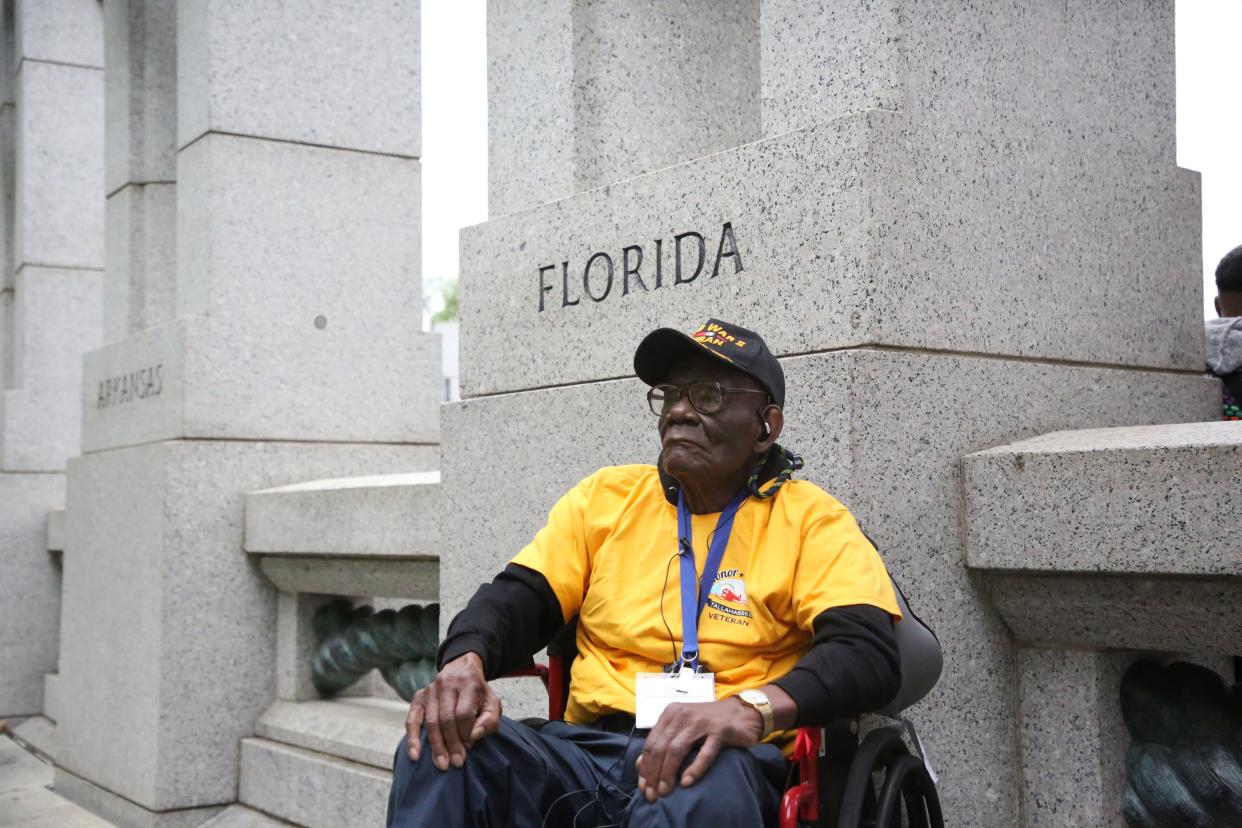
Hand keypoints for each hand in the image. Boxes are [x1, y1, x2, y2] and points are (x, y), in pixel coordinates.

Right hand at [404, 652, 500, 769]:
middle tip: (457, 762)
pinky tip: (415, 755)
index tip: (470, 747)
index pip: (463, 713)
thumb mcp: (492, 703)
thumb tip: (473, 736)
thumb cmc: (478, 693)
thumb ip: (490, 720)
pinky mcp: (418, 697)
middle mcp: (446, 684)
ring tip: (442, 764)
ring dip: (436, 746)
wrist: (461, 670)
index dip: (466, 733)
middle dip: (451, 743)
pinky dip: (413, 738)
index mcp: (467, 683)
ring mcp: (430, 690)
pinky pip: (412, 720)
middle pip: (446, 719)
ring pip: (431, 722)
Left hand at [635, 698, 762, 800]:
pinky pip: (705, 752)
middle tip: (653, 794)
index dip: (645, 766)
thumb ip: (663, 742)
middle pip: (661, 747)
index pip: (651, 742)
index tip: (643, 786)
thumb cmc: (708, 722)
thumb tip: (641, 765)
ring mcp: (701, 722)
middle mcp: (683, 715)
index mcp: (670, 713)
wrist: (741, 711)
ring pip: (677, 749)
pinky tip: (687, 782)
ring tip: (666, 791)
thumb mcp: (682, 728)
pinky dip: (694, 768)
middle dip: (653, 773)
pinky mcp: (719, 731)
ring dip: (668, 772)